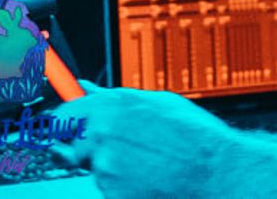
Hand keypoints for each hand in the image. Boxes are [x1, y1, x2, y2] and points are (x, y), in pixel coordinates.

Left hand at [57, 81, 248, 198]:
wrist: (216, 171)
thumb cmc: (193, 136)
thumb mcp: (155, 102)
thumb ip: (113, 97)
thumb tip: (83, 88)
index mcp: (110, 104)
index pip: (63, 115)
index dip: (62, 126)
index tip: (59, 133)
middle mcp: (102, 132)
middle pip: (72, 146)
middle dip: (86, 151)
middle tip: (120, 155)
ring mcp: (105, 164)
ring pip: (95, 170)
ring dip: (113, 171)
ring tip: (149, 166)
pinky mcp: (112, 191)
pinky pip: (110, 190)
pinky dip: (124, 189)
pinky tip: (150, 180)